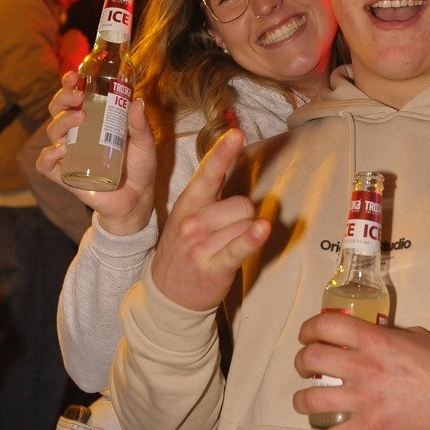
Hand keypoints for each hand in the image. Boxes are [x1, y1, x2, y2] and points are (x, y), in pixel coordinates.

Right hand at [36, 71, 157, 233]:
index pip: (75, 98)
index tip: (74, 75)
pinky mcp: (65, 175)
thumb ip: (140, 125)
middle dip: (62, 98)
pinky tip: (60, 150)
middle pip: (58, 110)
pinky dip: (48, 156)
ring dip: (62, 121)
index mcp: (94, 121)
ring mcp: (70, 154)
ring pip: (52, 132)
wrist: (137, 199)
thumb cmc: (139, 168)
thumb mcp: (144, 144)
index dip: (69, 85)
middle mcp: (78, 134)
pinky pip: (46, 164)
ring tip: (79, 118)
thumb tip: (137, 101)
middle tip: (77, 95)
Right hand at [151, 128, 270, 311]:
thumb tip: (241, 185)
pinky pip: (238, 246)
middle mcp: (193, 221)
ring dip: (247, 235)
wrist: (167, 297)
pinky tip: (262, 230)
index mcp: (188, 205)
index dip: (223, 153)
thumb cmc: (185, 254)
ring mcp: (201, 244)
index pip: (208, 174)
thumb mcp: (188, 221)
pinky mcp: (214, 266)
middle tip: (228, 235)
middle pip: (241, 204)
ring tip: (228, 249)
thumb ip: (211, 202)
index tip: (235, 133)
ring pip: (246, 223)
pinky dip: (252, 239)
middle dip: (244, 217)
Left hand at [293, 314, 429, 429]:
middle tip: (305, 366)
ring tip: (306, 400)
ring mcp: (364, 400)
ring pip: (311, 400)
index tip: (307, 336)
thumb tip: (369, 335)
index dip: (309, 328)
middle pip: (311, 359)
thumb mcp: (412, 335)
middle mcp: (363, 367)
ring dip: (302, 400)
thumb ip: (385, 334)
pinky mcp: (371, 428)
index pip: (326, 326)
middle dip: (301, 362)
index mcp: (374, 340)